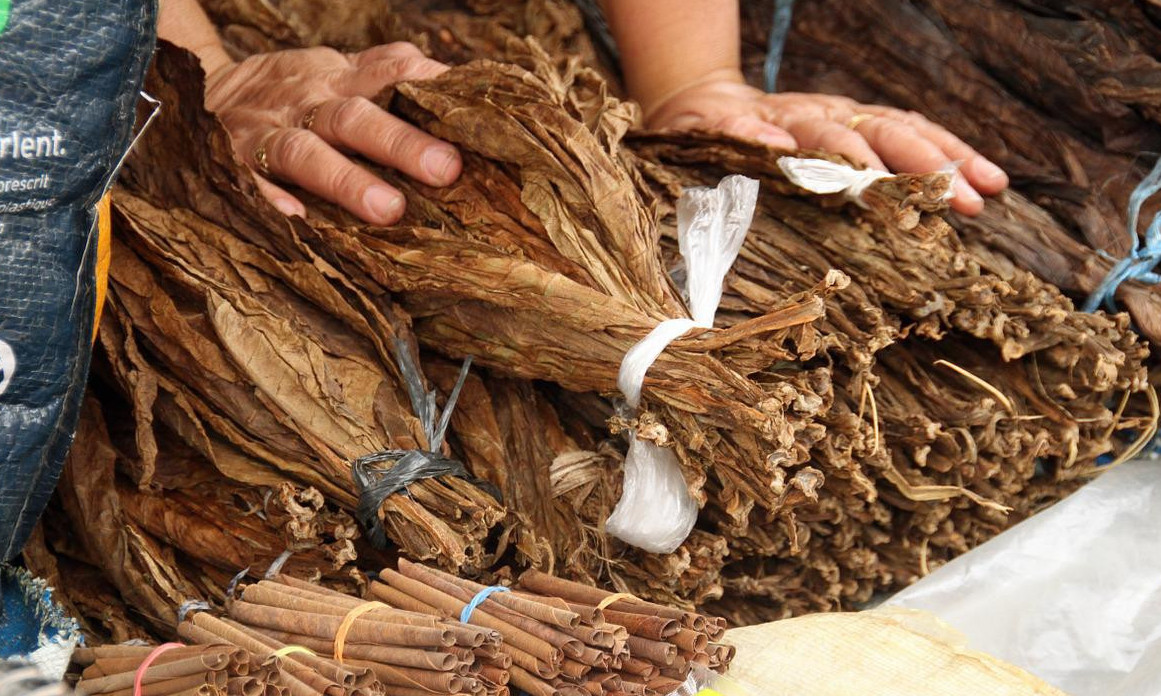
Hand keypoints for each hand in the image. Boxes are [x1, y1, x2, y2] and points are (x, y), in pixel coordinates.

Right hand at [203, 42, 461, 223]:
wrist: (204, 95)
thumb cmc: (296, 96)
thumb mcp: (338, 77)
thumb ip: (390, 86)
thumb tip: (462, 104)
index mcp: (339, 78)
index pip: (389, 71)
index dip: (427, 85)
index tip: (466, 107)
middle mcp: (307, 102)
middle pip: (356, 117)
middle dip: (401, 142)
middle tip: (446, 169)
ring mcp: (268, 133)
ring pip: (308, 153)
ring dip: (347, 180)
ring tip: (390, 210)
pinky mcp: (235, 165)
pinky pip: (251, 183)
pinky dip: (270, 200)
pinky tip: (296, 221)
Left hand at [645, 76, 1007, 215]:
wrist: (702, 106)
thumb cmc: (694, 136)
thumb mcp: (692, 138)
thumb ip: (730, 140)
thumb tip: (774, 146)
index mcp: (780, 121)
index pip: (823, 138)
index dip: (849, 159)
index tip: (873, 180)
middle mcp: (822, 114)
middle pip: (878, 133)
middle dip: (918, 164)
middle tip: (955, 198)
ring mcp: (845, 118)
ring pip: (905, 130)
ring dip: (948, 161)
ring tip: (988, 192)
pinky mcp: (861, 125)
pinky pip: (913, 133)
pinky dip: (952, 155)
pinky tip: (989, 180)